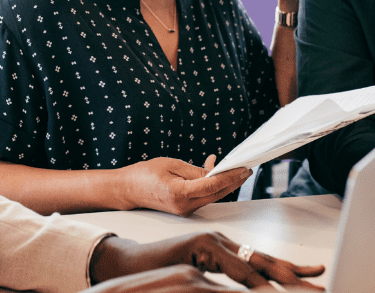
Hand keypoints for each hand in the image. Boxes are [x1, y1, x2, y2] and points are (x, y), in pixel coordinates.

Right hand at [89, 233, 324, 290]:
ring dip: (281, 281)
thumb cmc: (158, 273)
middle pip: (266, 261)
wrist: (125, 264)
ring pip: (254, 266)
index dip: (290, 271)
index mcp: (223, 251)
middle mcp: (221, 242)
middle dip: (296, 275)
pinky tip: (267, 290)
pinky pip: (232, 270)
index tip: (314, 277)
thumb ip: (221, 282)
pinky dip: (252, 282)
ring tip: (304, 289)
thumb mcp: (198, 279)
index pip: (263, 262)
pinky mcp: (199, 248)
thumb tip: (248, 288)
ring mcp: (211, 243)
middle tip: (322, 284)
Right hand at [118, 156, 250, 215]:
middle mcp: (184, 206)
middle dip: (233, 181)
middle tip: (246, 168)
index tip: (243, 168)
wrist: (128, 189)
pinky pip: (203, 197)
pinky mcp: (184, 209)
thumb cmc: (146, 174)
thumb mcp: (172, 164)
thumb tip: (216, 172)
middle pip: (217, 194)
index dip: (230, 176)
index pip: (212, 185)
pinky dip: (211, 186)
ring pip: (212, 196)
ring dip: (224, 183)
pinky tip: (212, 171)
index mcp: (179, 193)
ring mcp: (185, 210)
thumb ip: (195, 171)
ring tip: (235, 169)